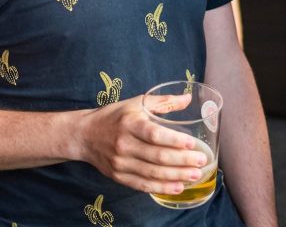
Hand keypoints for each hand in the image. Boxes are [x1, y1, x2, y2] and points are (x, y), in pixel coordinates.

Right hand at [77, 94, 208, 194]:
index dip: (174, 140)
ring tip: (195, 176)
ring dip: (176, 176)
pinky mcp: (118, 176)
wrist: (84, 135)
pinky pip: (141, 185)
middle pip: (156, 157)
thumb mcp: (137, 103)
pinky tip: (177, 187)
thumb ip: (163, 102)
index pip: (154, 134)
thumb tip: (188, 98)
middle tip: (202, 162)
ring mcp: (120, 163)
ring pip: (152, 173)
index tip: (193, 144)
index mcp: (130, 123)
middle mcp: (124, 144)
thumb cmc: (115, 116)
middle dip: (182, 162)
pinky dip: (161, 187)